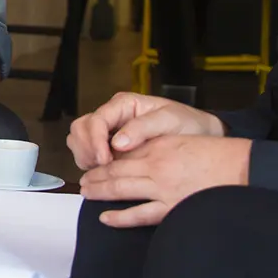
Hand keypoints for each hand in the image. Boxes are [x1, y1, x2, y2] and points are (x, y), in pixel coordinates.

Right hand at [67, 91, 223, 169]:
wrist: (199, 136)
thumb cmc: (186, 124)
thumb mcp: (170, 120)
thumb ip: (143, 128)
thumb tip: (118, 142)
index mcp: (123, 104)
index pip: (96, 120)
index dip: (96, 141)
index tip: (105, 160)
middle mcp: (112, 116)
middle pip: (81, 129)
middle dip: (87, 149)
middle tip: (102, 167)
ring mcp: (108, 131)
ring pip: (78, 141)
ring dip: (85, 156)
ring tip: (103, 171)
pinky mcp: (108, 147)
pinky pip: (86, 154)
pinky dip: (89, 164)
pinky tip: (104, 173)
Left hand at [79, 135, 251, 227]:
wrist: (241, 169)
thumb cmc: (217, 156)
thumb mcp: (183, 141)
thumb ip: (160, 148)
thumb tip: (138, 157)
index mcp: (159, 146)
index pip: (122, 153)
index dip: (104, 159)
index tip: (95, 164)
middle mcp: (156, 165)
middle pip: (115, 170)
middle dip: (96, 175)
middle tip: (83, 181)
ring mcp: (162, 188)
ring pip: (120, 189)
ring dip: (100, 191)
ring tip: (86, 193)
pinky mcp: (171, 208)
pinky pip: (138, 214)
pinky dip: (119, 216)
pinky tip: (105, 217)